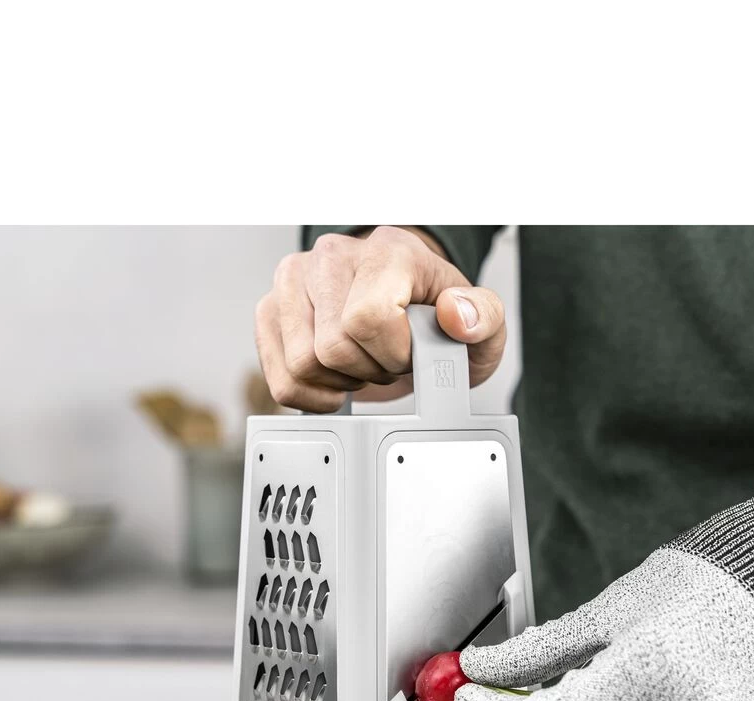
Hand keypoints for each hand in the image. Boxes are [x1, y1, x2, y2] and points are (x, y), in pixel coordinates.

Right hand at [255, 227, 506, 410]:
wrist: (411, 311)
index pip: (366, 319)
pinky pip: (280, 380)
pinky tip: (336, 379)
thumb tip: (455, 314)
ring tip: (363, 363)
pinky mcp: (271, 310)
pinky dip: (312, 395)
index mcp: (387, 252)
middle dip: (368, 370)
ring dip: (340, 381)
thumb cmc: (443, 318)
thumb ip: (483, 316)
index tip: (410, 352)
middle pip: (331, 349)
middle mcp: (332, 256)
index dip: (393, 354)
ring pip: (302, 365)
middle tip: (387, 359)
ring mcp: (293, 281)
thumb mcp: (482, 323)